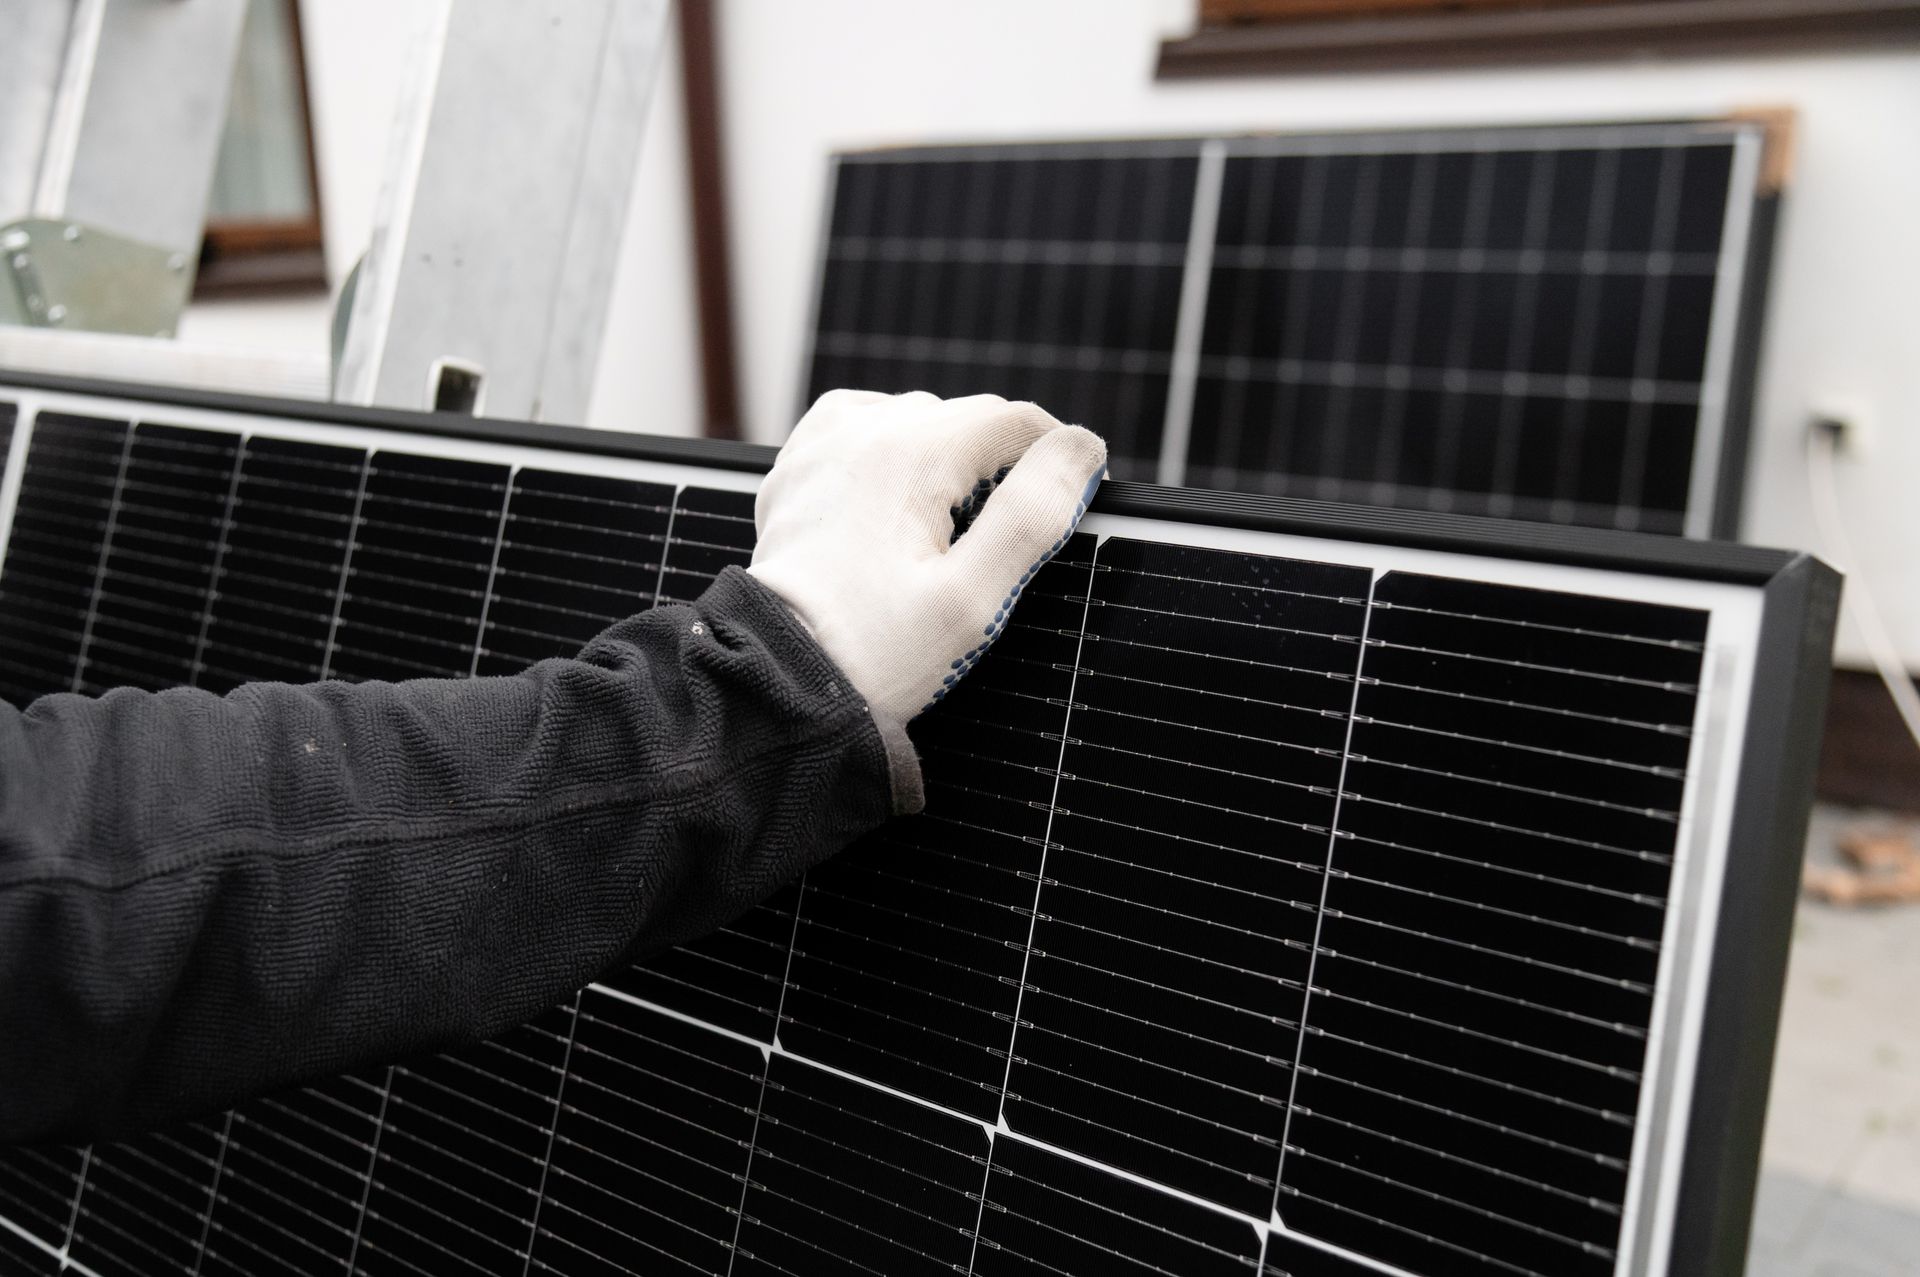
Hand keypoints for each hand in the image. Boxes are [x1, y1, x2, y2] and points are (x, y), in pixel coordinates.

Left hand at [748, 390, 1106, 724]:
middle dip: (1005, 466)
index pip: (1018, 421)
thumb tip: (1079, 450)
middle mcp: (862, 432)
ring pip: (921, 419)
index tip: (1069, 508)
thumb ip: (1034, 517)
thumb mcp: (972, 600)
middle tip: (1006, 542)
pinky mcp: (799, 470)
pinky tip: (899, 503)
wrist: (778, 684)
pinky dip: (895, 454)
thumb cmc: (872, 654)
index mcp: (910, 454)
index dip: (1060, 459)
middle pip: (971, 418)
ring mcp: (823, 447)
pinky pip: (865, 430)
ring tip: (951, 534)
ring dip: (951, 460)